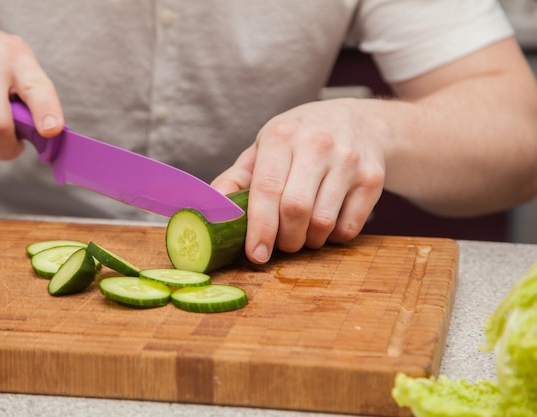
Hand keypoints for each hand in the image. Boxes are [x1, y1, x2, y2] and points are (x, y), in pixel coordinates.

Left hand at [212, 99, 387, 263]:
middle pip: (296, 210)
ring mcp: (349, 160)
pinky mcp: (373, 178)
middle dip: (285, 239)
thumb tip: (209, 211)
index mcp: (282, 136)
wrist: (359, 121)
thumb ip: (236, 180)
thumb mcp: (265, 149)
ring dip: (308, 241)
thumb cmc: (300, 140)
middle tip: (281, 244)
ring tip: (303, 233)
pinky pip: (349, 227)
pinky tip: (328, 223)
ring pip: (323, 222)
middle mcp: (317, 144)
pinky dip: (334, 237)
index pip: (267, 189)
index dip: (260, 228)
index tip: (256, 254)